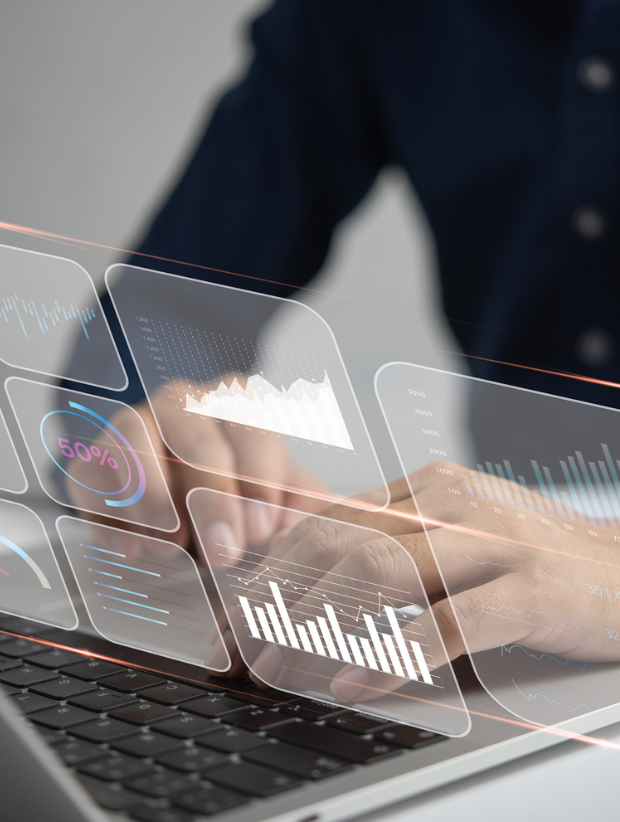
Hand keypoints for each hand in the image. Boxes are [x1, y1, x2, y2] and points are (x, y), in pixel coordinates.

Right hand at [67, 374, 321, 562]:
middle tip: (222, 553)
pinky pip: (91, 474)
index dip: (258, 480)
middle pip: (195, 435)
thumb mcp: (285, 498)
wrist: (188, 497)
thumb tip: (294, 533)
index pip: (251, 427)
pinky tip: (132, 550)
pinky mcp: (94, 457)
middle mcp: (184, 402)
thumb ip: (303, 511)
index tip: (261, 531)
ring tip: (172, 549)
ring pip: (134, 440)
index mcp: (237, 402)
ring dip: (154, 498)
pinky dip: (108, 514)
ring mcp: (133, 424)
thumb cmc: (244, 494)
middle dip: (211, 498)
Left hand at [216, 463, 619, 702]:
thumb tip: (317, 579)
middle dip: (276, 600)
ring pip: (379, 573)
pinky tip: (354, 682)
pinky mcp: (530, 588)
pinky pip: (447, 621)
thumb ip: (396, 542)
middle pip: (338, 544)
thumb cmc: (536, 559)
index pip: (327, 521)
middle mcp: (451, 502)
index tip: (236, 617)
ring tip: (277, 669)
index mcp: (427, 487)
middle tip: (239, 650)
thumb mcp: (458, 534)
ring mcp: (492, 541)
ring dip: (315, 626)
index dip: (272, 570)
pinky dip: (392, 654)